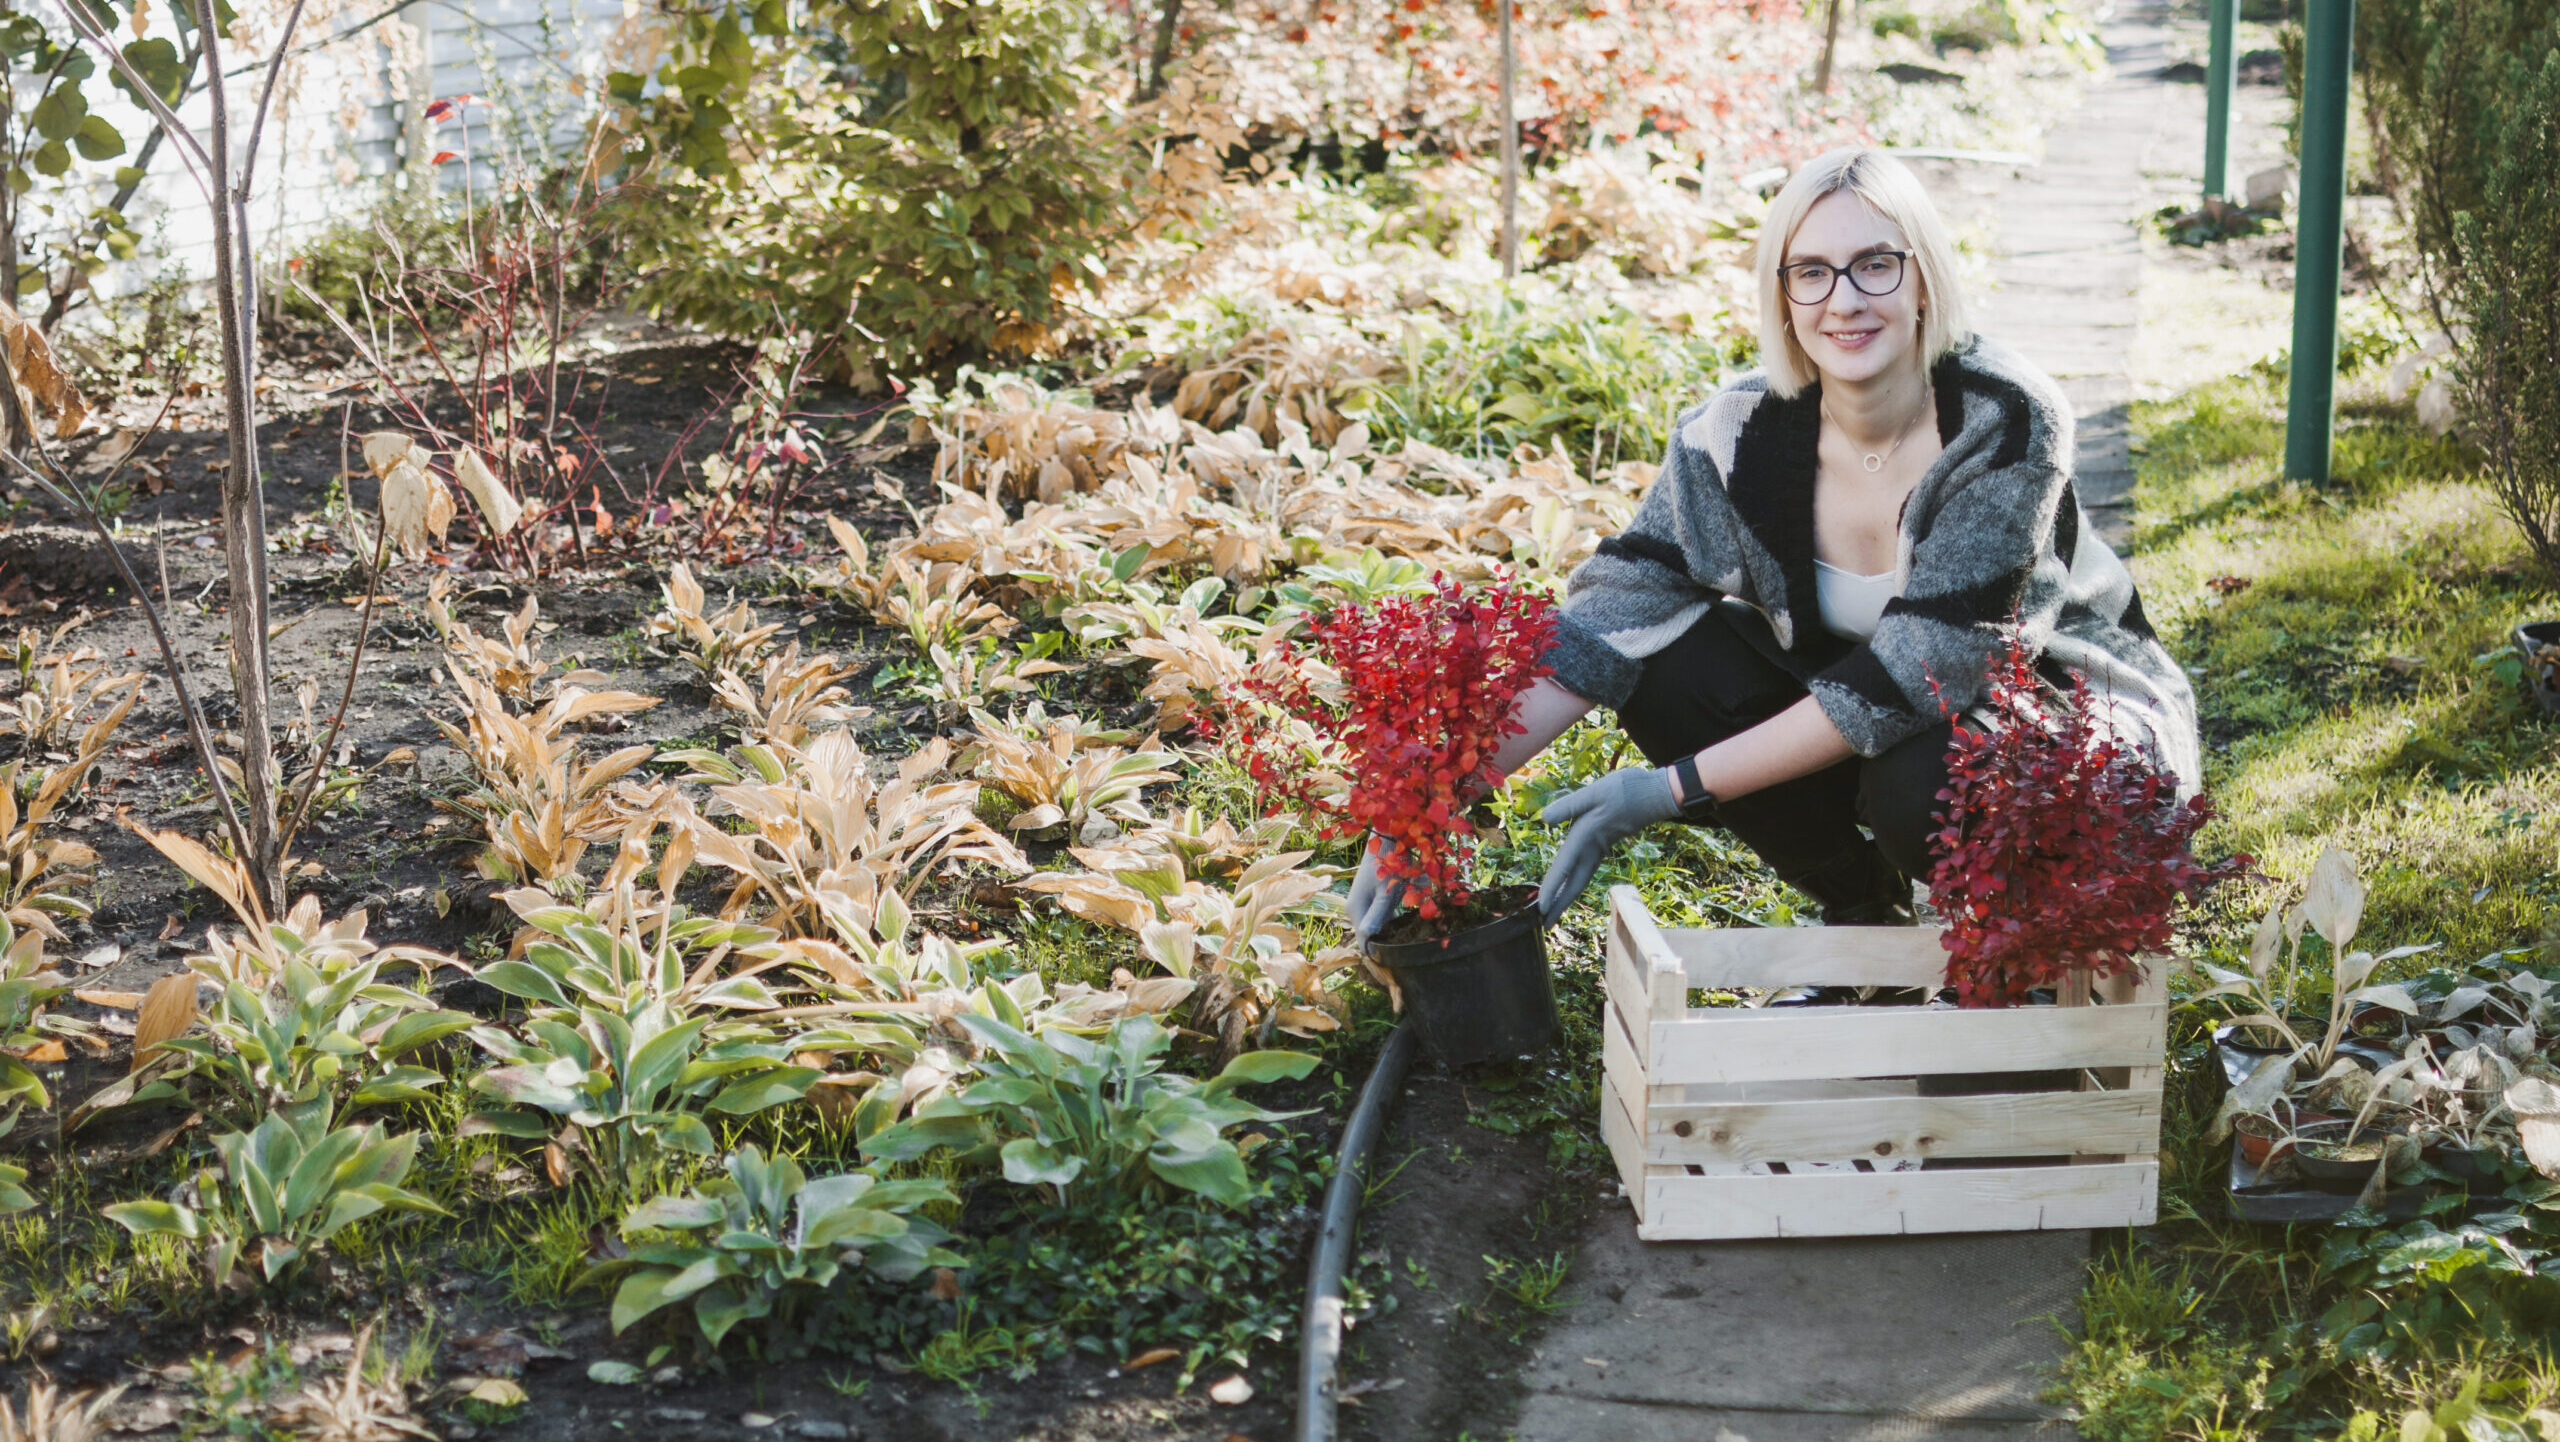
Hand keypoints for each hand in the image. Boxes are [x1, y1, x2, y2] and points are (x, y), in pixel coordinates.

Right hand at [1346, 835, 1405, 949]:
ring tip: (1410, 934)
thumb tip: (1367, 942)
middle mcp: (1355, 909)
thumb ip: (1377, 916)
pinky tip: (1406, 918)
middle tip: (1410, 946)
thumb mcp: (1385, 892)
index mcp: (1355, 910)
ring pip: (1377, 925)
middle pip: (1371, 934)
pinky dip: (1392, 918)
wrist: (1385, 838)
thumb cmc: (1386, 863)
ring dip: (1392, 928)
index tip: (1398, 960)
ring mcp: (1362, 903)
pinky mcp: (1370, 897)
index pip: (1364, 942)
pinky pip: (1380, 915)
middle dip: (1388, 939)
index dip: (1379, 952)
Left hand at [1537, 766, 1680, 923]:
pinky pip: (1587, 868)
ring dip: (1566, 896)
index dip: (1551, 888)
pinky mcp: (1605, 843)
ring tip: (1553, 911)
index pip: (1564, 866)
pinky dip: (1575, 880)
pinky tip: (1570, 884)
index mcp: (1585, 836)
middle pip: (1574, 883)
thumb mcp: (1594, 792)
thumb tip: (1544, 819)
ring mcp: (1600, 848)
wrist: (1657, 794)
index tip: (1540, 908)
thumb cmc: (1627, 790)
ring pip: (1581, 878)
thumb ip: (1569, 806)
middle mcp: (1592, 847)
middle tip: (1545, 925)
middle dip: (1559, 904)